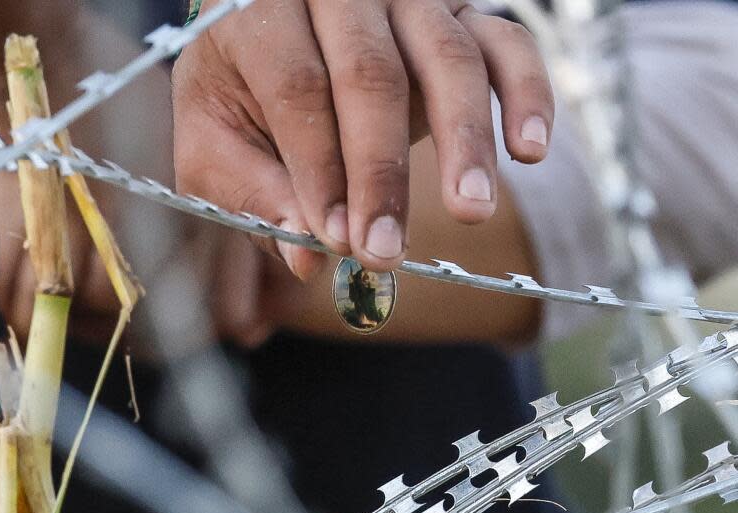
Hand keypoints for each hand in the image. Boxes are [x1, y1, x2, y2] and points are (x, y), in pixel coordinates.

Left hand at [172, 0, 552, 277]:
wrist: (281, 35)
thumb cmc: (243, 96)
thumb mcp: (214, 140)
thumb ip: (249, 193)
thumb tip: (306, 256)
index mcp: (264, 12)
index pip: (299, 89)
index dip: (318, 169)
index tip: (336, 241)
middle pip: (371, 75)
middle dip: (380, 174)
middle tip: (386, 250)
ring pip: (448, 57)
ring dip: (464, 141)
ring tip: (471, 210)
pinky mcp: (462, 13)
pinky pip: (509, 43)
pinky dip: (528, 94)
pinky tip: (531, 151)